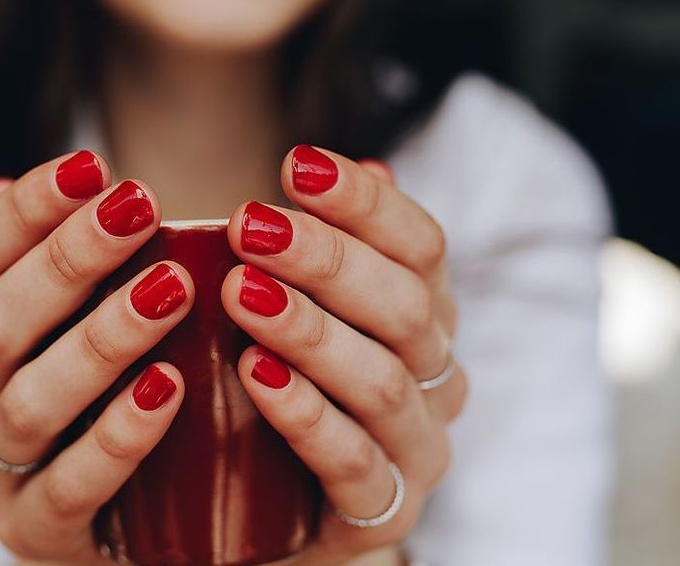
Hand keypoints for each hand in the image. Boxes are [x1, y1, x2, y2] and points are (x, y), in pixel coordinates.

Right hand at [0, 151, 192, 562]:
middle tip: (139, 208)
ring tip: (171, 290)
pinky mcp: (37, 535)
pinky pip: (68, 489)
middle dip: (66, 259)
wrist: (131, 517)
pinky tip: (169, 390)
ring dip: (100, 340)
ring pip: (29, 403)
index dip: (23, 212)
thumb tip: (2, 184)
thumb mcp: (81, 316)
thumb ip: (54, 259)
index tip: (92, 166)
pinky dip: (117, 438)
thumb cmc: (109, 389)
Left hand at [222, 146, 466, 563]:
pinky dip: (306, 415)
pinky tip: (256, 375)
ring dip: (310, 330)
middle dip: (326, 259)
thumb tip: (369, 164)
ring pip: (381, 381)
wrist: (276, 516)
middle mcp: (437, 378)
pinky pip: (352, 461)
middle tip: (248, 226)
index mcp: (428, 317)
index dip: (365, 202)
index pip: (422, 246)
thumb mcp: (309, 311)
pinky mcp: (381, 512)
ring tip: (241, 292)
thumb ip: (336, 249)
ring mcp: (417, 449)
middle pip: (405, 306)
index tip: (295, 164)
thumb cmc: (289, 391)